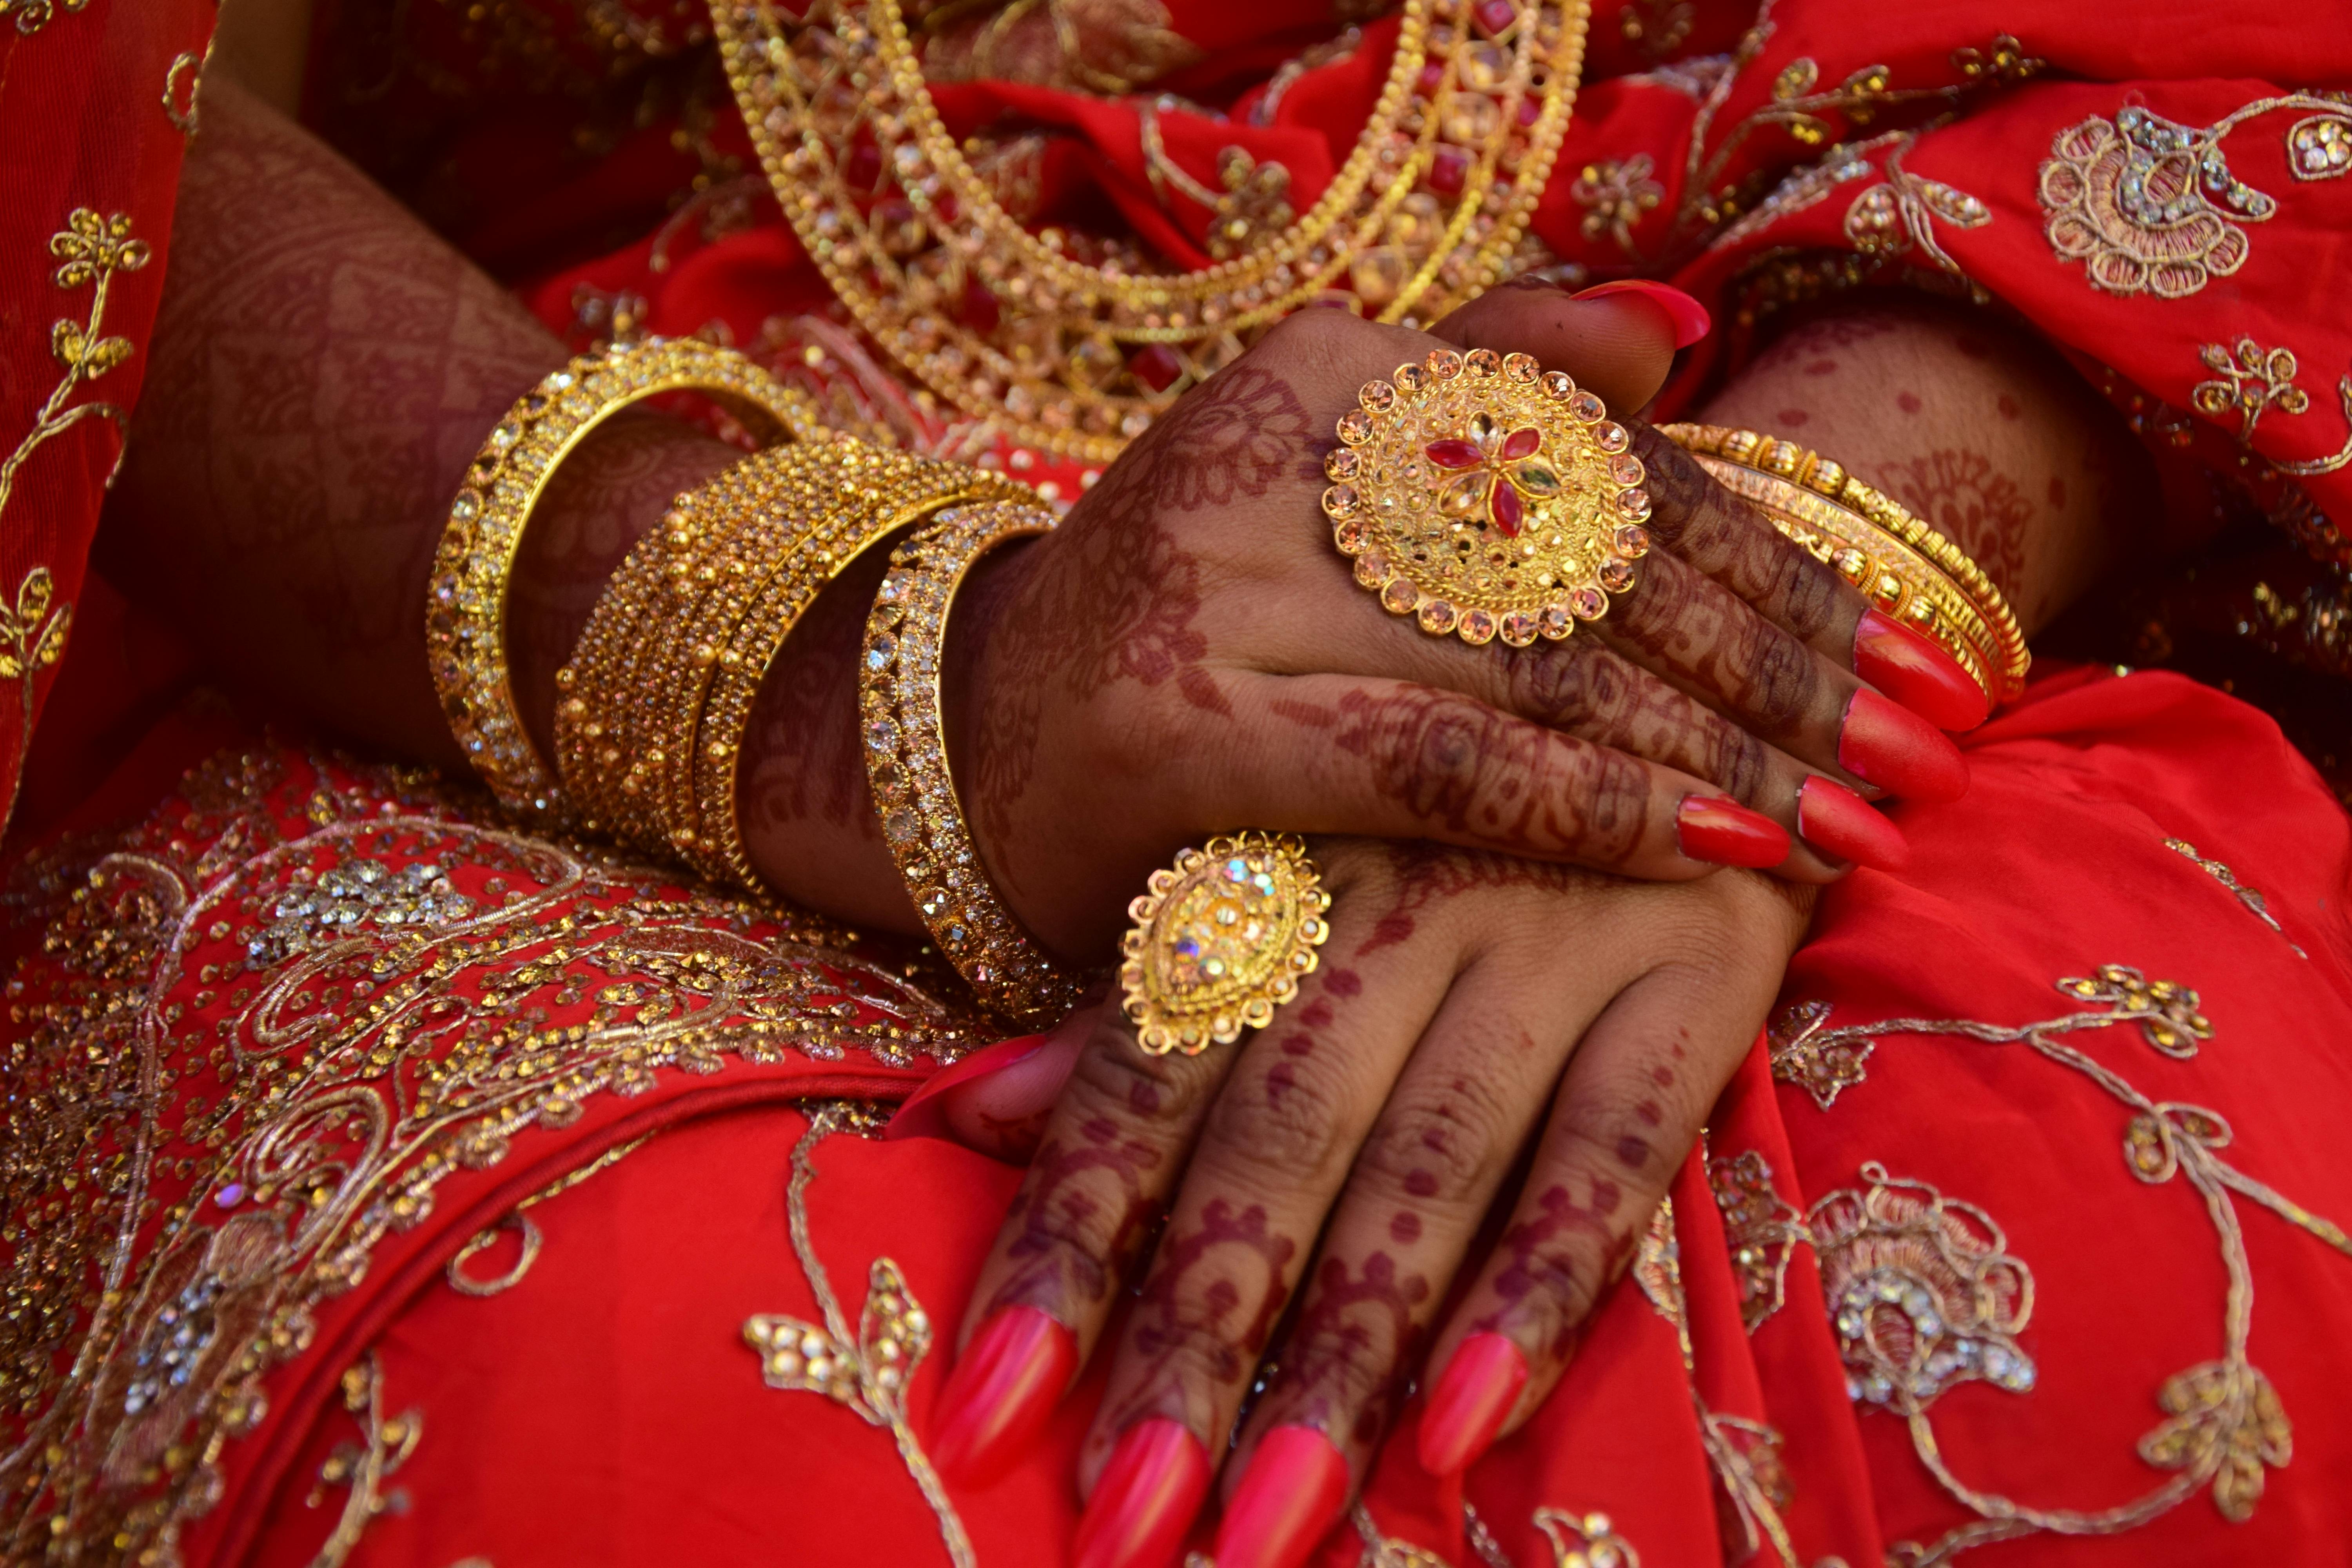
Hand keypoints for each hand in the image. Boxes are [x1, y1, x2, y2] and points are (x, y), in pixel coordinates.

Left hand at [913, 840, 1810, 1567]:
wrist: (1696, 654)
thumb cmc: (1445, 789)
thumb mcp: (1281, 854)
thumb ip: (1134, 1002)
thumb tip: (960, 1118)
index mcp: (1276, 862)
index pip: (1143, 1077)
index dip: (1064, 1245)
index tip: (982, 1415)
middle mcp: (1399, 894)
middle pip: (1274, 1144)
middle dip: (1191, 1342)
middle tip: (1122, 1525)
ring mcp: (1554, 925)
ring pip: (1429, 1167)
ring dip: (1343, 1360)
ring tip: (1260, 1530)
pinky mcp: (1698, 964)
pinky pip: (1615, 1148)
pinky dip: (1539, 1287)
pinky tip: (1462, 1431)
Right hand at [948, 287, 1979, 955]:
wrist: (963, 733)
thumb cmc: (1194, 619)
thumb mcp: (1323, 475)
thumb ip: (1489, 385)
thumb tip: (1681, 328)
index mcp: (1329, 368)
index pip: (1607, 465)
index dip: (1772, 565)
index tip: (1905, 660)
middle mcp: (1278, 447)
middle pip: (1595, 561)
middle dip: (1778, 666)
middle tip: (1921, 751)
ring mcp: (1227, 577)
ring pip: (1541, 664)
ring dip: (1722, 749)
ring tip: (1857, 819)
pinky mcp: (1193, 715)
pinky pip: (1448, 765)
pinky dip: (1596, 810)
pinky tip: (1723, 851)